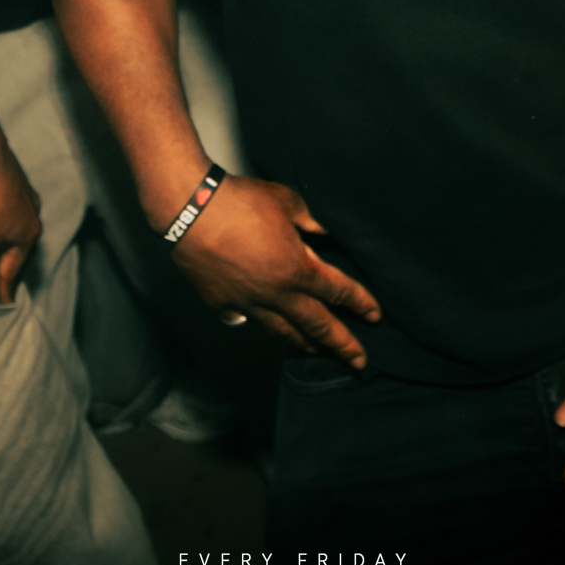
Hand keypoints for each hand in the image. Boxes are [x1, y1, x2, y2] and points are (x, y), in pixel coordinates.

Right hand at [166, 175, 381, 368]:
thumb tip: (325, 232)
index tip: (375, 316)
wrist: (190, 211)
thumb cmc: (239, 201)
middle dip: (342, 345)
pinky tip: (271, 329)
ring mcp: (248, 305)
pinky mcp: (223, 305)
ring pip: (283, 333)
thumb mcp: (286, 202)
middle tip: (359, 362)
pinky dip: (265, 328)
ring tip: (318, 352)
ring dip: (305, 344)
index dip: (360, 303)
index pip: (338, 292)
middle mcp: (277, 295)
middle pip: (317, 327)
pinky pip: (250, 323)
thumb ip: (311, 221)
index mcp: (297, 269)